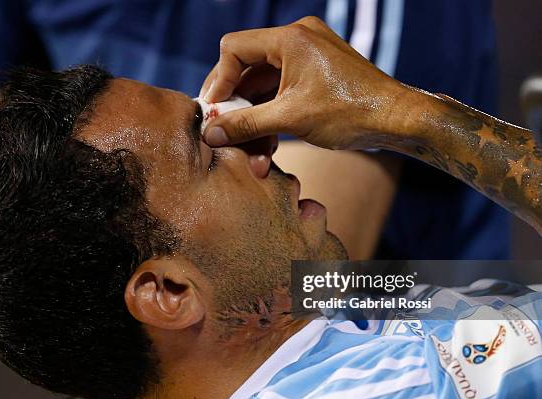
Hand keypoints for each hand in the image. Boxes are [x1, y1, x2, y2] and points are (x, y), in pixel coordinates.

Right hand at [200, 16, 416, 149]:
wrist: (396, 120)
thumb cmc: (350, 113)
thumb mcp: (291, 119)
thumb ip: (246, 124)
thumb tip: (210, 133)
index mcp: (290, 39)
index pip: (234, 49)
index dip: (219, 82)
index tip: (213, 112)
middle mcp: (297, 40)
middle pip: (247, 70)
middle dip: (236, 106)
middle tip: (223, 132)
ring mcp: (307, 57)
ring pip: (264, 87)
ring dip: (254, 119)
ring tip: (250, 152)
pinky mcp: (315, 75)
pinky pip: (281, 92)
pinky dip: (272, 116)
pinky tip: (267, 145)